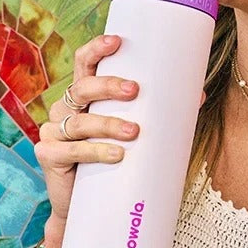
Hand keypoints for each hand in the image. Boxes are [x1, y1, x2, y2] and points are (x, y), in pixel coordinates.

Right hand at [35, 35, 139, 247]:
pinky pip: (71, 151)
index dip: (97, 49)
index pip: (84, 64)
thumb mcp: (137, 134)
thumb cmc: (117, 161)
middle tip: (134, 90)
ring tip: (134, 132)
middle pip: (82, 88)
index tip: (117, 41)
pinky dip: (95, 152)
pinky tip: (115, 155)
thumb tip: (199, 95)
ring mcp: (53, 132)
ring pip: (79, 122)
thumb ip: (160, 113)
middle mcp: (66, 109)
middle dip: (108, 86)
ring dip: (108, 124)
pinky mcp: (48, 156)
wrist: (91, 206)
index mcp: (84, 96)